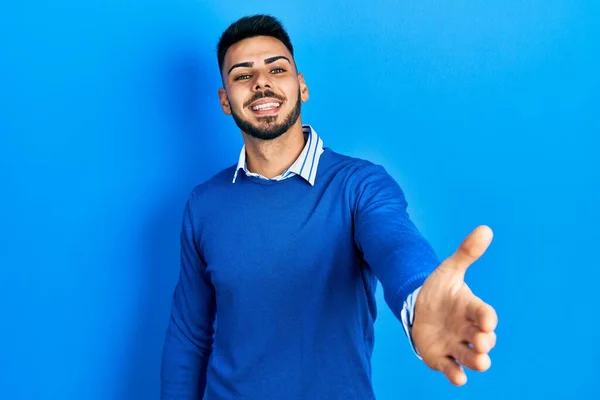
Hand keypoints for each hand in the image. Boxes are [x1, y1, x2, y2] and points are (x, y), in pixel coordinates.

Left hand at [411, 225, 497, 385]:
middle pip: (483, 339)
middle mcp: (468, 330)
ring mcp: (456, 344)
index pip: (484, 314)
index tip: (487, 320)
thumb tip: (485, 229)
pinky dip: (455, 374)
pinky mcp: (442, 357)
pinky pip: (452, 369)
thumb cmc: (441, 290)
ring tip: (481, 361)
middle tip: (483, 341)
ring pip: (471, 357)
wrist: (421, 307)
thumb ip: (466, 253)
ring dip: (477, 360)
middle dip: (485, 341)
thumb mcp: (449, 270)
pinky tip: (457, 377)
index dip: (487, 318)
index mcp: (472, 309)